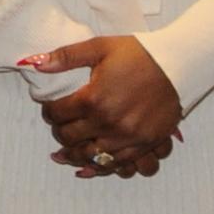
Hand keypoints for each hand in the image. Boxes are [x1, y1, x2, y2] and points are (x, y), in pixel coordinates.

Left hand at [29, 35, 183, 175]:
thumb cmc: (138, 55)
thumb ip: (65, 57)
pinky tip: (90, 164)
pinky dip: (100, 166)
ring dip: (74, 154)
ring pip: (89, 156)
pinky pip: (116, 164)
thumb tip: (35, 63)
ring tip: (65, 152)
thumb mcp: (99, 48)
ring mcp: (126, 137)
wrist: (177, 65)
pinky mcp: (144, 145)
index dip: (48, 111)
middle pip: (70, 138)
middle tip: (59, 126)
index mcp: (93, 99)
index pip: (57, 114)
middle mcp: (107, 123)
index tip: (49, 108)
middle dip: (59, 132)